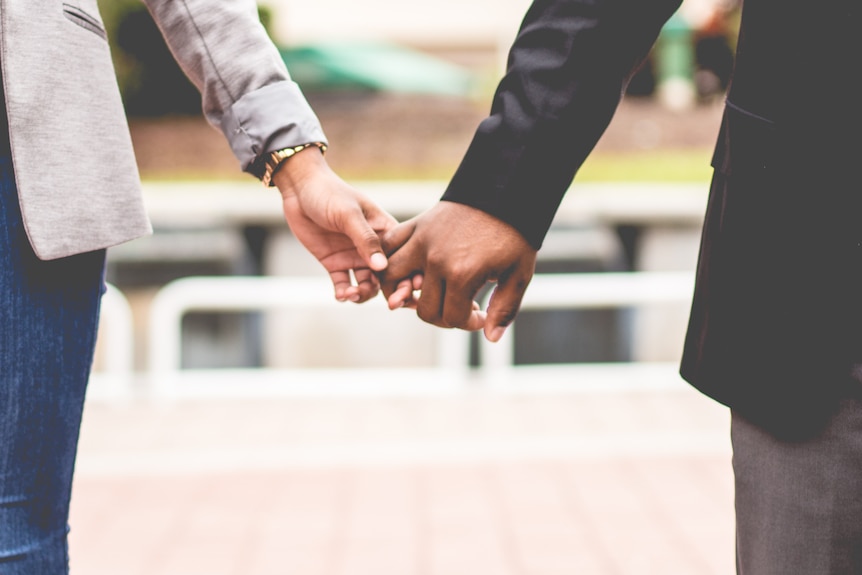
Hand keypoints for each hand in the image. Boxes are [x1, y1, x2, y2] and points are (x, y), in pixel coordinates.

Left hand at [274, 148, 396, 302]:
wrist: (300, 188)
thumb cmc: (330, 193)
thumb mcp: (349, 214)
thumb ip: (366, 240)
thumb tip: (382, 267)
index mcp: (385, 231)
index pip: (403, 258)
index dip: (409, 276)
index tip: (409, 291)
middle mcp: (372, 248)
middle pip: (389, 277)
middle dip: (391, 292)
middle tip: (391, 304)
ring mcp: (354, 256)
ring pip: (367, 285)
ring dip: (363, 294)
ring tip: (352, 294)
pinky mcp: (334, 263)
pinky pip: (344, 284)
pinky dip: (344, 293)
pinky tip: (341, 295)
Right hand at [380, 201, 536, 341]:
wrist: (505, 191)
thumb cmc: (515, 233)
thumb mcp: (518, 273)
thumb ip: (505, 308)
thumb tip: (489, 337)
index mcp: (462, 273)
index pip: (452, 317)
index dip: (468, 324)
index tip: (481, 316)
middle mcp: (436, 259)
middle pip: (425, 309)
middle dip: (444, 317)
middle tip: (460, 308)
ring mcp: (422, 240)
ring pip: (391, 278)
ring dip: (403, 292)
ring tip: (423, 295)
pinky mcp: (416, 224)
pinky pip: (389, 246)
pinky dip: (388, 259)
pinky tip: (407, 269)